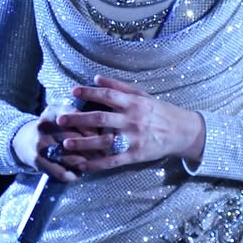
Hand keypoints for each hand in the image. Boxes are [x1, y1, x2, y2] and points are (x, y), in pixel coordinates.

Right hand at [11, 99, 104, 181]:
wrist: (21, 141)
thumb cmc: (50, 128)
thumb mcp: (60, 114)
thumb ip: (79, 117)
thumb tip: (105, 131)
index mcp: (53, 111)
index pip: (76, 117)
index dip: (93, 128)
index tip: (106, 135)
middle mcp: (44, 125)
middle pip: (74, 138)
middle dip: (93, 146)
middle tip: (105, 152)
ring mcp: (40, 143)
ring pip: (68, 155)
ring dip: (85, 161)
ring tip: (95, 163)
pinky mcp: (37, 160)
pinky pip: (59, 171)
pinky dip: (72, 175)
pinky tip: (79, 174)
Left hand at [54, 75, 204, 170]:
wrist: (182, 132)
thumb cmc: (160, 111)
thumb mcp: (142, 94)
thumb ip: (119, 86)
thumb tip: (96, 78)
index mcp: (133, 103)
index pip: (108, 95)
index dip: (90, 92)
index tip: (73, 91)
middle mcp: (131, 120)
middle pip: (101, 118)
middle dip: (78, 119)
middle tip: (60, 120)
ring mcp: (133, 139)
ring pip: (104, 142)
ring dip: (83, 143)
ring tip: (65, 144)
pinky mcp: (135, 155)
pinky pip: (112, 161)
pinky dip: (96, 164)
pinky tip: (82, 165)